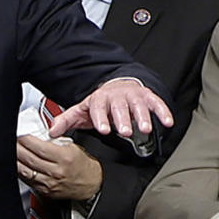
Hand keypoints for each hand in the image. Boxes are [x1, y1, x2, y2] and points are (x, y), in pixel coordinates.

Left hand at [17, 135, 102, 200]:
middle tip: (10, 139)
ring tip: (10, 151)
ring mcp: (49, 183)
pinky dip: (19, 171)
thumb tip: (36, 132)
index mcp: (64, 158)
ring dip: (14, 159)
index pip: (38, 147)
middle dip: (16, 147)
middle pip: (29, 158)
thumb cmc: (82, 164)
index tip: (19, 133)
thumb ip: (54, 140)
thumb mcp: (72, 147)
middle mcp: (56, 172)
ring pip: (25, 170)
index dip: (25, 139)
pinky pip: (27, 180)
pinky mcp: (45, 191)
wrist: (92, 184)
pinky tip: (16, 163)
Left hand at [46, 78, 172, 139]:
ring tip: (145, 128)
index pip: (98, 108)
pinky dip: (162, 112)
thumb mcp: (81, 110)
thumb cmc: (100, 103)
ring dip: (142, 117)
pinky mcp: (147, 97)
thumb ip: (67, 121)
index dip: (101, 119)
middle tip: (125, 131)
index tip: (103, 130)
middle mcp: (116, 96)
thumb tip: (51, 131)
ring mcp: (132, 96)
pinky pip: (156, 103)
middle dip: (123, 119)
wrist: (117, 86)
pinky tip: (167, 122)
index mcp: (98, 100)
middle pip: (119, 108)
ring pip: (138, 105)